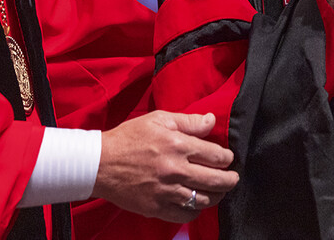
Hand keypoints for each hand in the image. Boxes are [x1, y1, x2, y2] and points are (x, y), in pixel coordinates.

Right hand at [93, 111, 238, 221]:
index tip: (228, 158)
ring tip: (219, 191)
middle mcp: (176, 169)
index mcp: (178, 145)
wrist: (100, 163)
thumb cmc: (129, 137)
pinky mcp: (157, 207)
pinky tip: (197, 203)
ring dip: (217, 196)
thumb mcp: (159, 119)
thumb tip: (212, 120)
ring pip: (204, 199)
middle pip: (217, 180)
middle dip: (231, 179)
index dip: (227, 157)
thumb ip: (188, 121)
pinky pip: (185, 215)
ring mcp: (167, 191)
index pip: (216, 155)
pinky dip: (196, 210)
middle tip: (233, 178)